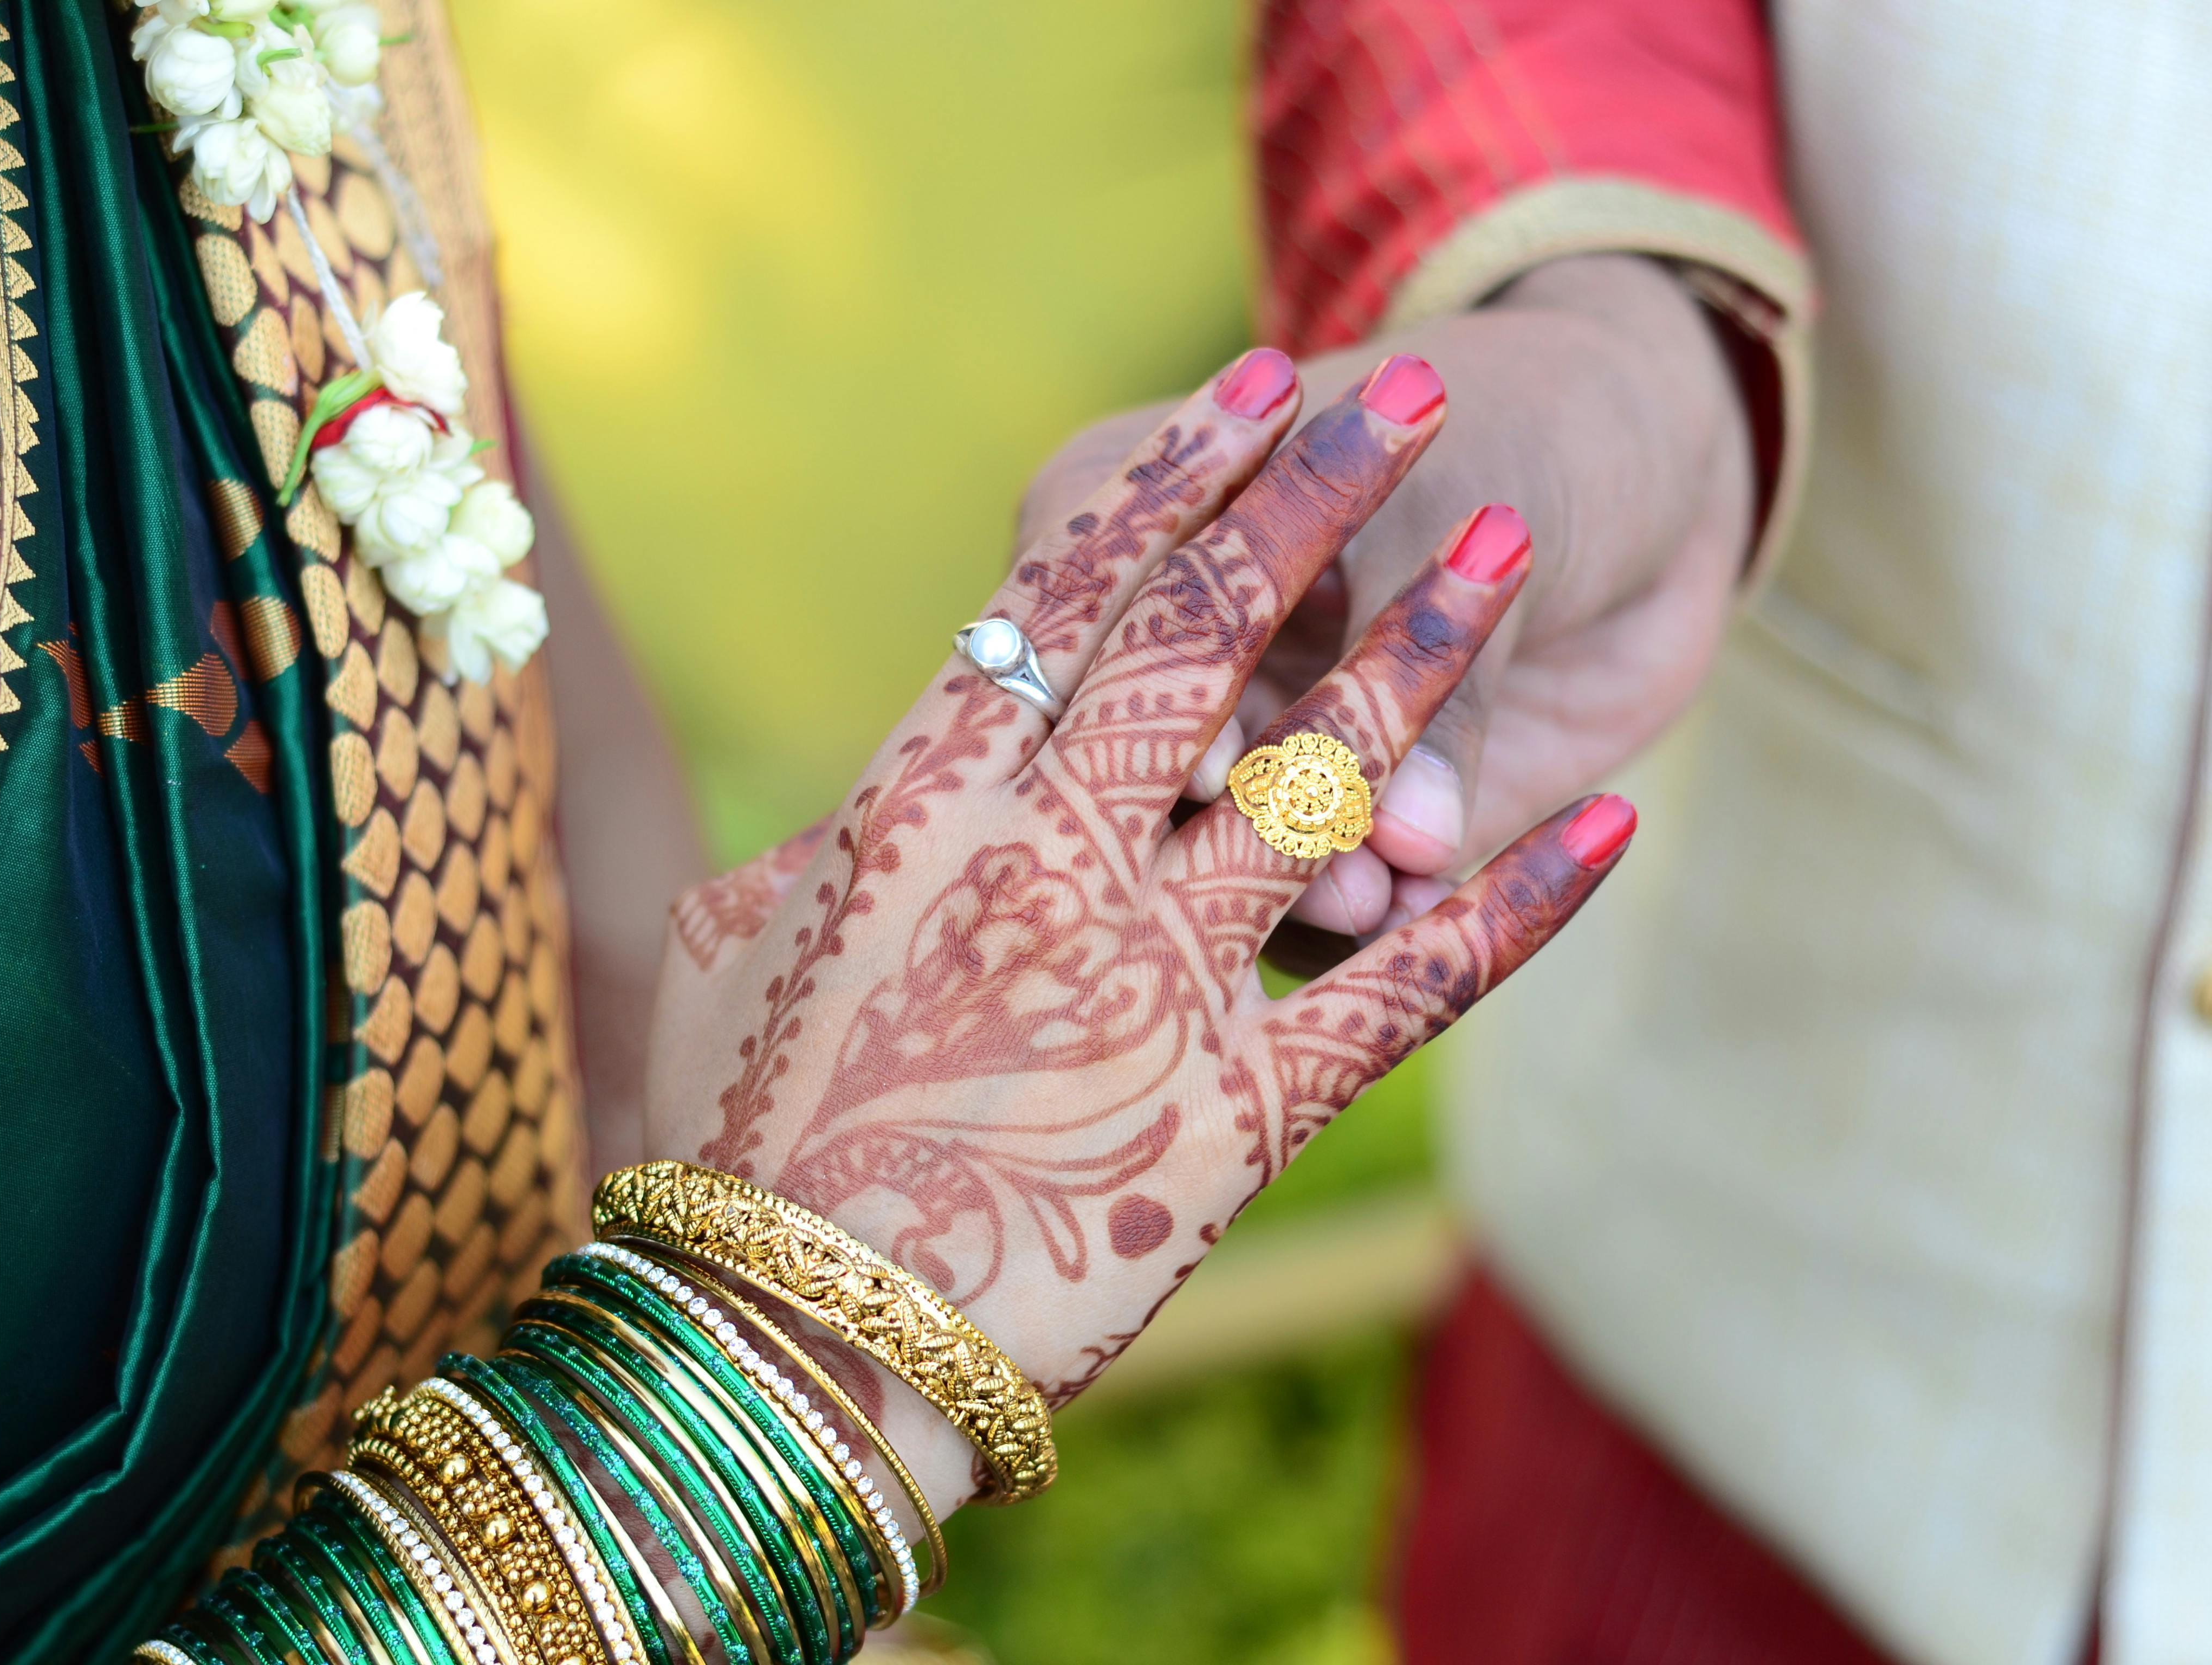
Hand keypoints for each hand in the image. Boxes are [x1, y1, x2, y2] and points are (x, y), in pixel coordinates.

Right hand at [645, 351, 1633, 1508]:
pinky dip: (1514, 910)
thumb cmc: (725, 1138)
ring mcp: (1151, 982)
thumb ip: (817, 840)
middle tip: (1412, 393)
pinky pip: (1408, 990)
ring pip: (1321, 781)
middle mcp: (1047, 860)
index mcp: (922, 801)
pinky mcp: (1240, 1115)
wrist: (791, 1342)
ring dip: (1426, 652)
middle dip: (1321, 501)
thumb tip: (868, 782)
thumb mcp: (731, 951)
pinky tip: (1611, 832)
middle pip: (1209, 640)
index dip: (1179, 476)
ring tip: (1512, 546)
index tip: (1263, 383)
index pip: (1071, 591)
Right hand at [1020, 255, 1747, 943]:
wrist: (1657, 489)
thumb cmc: (1532, 436)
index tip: (1214, 775)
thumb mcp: (1468, 510)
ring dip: (1303, 885)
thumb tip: (1414, 838)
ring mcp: (1249, 741)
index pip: (1105, 622)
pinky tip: (1422, 918)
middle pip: (1152, 755)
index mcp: (1135, 524)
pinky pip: (1331, 897)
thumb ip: (1439, 679)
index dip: (1153, 702)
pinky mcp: (1338, 823)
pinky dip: (1379, 915)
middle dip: (1239, 825)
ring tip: (1379, 902)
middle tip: (1324, 872)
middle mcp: (1172, 648)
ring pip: (1228, 847)